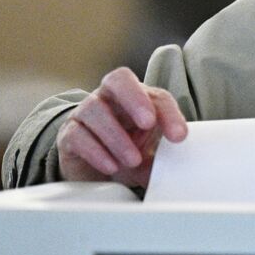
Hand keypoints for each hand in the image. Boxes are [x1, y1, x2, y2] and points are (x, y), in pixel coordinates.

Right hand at [55, 67, 187, 187]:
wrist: (94, 174)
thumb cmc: (127, 156)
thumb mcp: (151, 157)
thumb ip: (167, 159)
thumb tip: (185, 171)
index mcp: (136, 99)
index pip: (155, 96)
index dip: (168, 112)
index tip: (179, 135)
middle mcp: (109, 99)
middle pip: (118, 80)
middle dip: (134, 98)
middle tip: (148, 123)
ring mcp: (85, 114)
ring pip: (95, 110)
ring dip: (116, 136)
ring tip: (132, 160)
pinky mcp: (68, 136)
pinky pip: (77, 135)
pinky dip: (96, 151)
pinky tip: (111, 166)